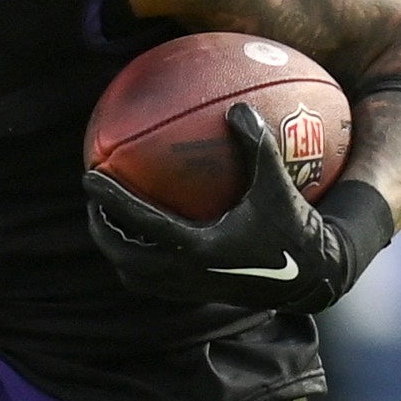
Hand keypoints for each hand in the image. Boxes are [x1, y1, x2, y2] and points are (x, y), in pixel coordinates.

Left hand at [85, 102, 392, 313]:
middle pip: (122, 254)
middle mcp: (186, 273)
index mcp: (198, 248)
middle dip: (100, 228)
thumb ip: (257, 145)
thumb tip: (237, 106)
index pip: (140, 222)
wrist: (312, 278)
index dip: (111, 199)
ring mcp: (187, 288)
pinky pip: (150, 280)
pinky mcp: (195, 294)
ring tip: (107, 219)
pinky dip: (137, 258)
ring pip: (132, 273)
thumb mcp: (278, 185)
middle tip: (92, 200)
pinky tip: (140, 235)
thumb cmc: (295, 227)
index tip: (88, 175)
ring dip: (115, 247)